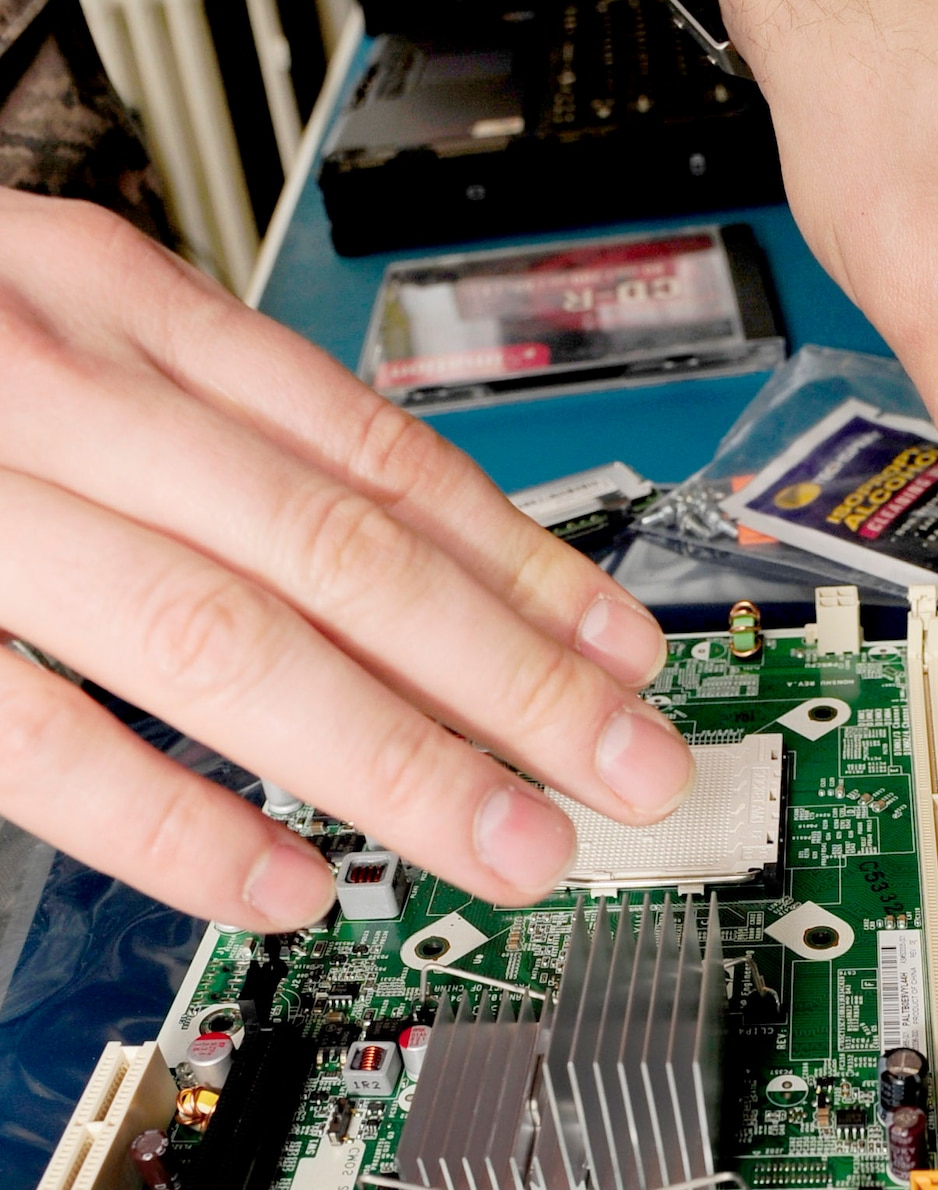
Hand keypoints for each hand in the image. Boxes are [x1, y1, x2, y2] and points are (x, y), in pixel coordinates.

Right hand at [0, 190, 691, 928]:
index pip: (371, 453)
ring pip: (218, 641)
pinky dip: (174, 818)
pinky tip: (286, 881)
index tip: (626, 653)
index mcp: (115, 308)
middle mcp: (55, 391)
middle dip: (508, 679)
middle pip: (337, 556)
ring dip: (389, 757)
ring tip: (513, 843)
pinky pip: (40, 738)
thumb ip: (212, 422)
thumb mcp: (63, 329)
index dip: (520, 565)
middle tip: (627, 771)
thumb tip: (403, 550)